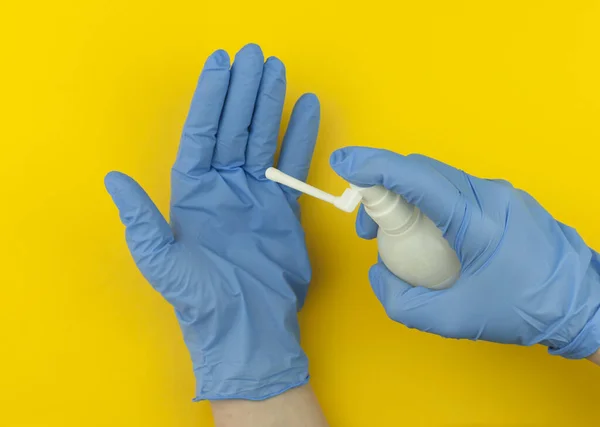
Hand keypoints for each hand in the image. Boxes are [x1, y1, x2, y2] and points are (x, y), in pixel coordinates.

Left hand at [105, 44, 319, 399]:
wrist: (248, 326)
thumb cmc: (202, 299)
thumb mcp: (163, 262)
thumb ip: (142, 221)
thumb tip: (114, 180)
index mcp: (191, 193)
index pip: (201, 133)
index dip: (212, 98)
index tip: (223, 66)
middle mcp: (222, 187)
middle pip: (233, 128)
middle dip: (244, 91)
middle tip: (256, 55)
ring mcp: (255, 195)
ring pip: (262, 139)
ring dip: (270, 105)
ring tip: (278, 72)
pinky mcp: (283, 208)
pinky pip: (292, 166)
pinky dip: (300, 138)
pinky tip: (305, 110)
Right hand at [331, 147, 599, 358]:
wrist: (581, 304)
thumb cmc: (521, 311)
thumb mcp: (450, 318)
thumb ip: (399, 299)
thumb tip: (379, 272)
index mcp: (476, 220)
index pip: (416, 178)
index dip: (373, 166)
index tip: (343, 164)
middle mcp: (489, 195)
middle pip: (421, 172)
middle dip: (382, 187)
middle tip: (365, 223)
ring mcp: (500, 194)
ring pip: (437, 179)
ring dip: (405, 196)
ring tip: (393, 232)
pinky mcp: (506, 199)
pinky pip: (455, 189)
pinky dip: (429, 201)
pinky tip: (427, 231)